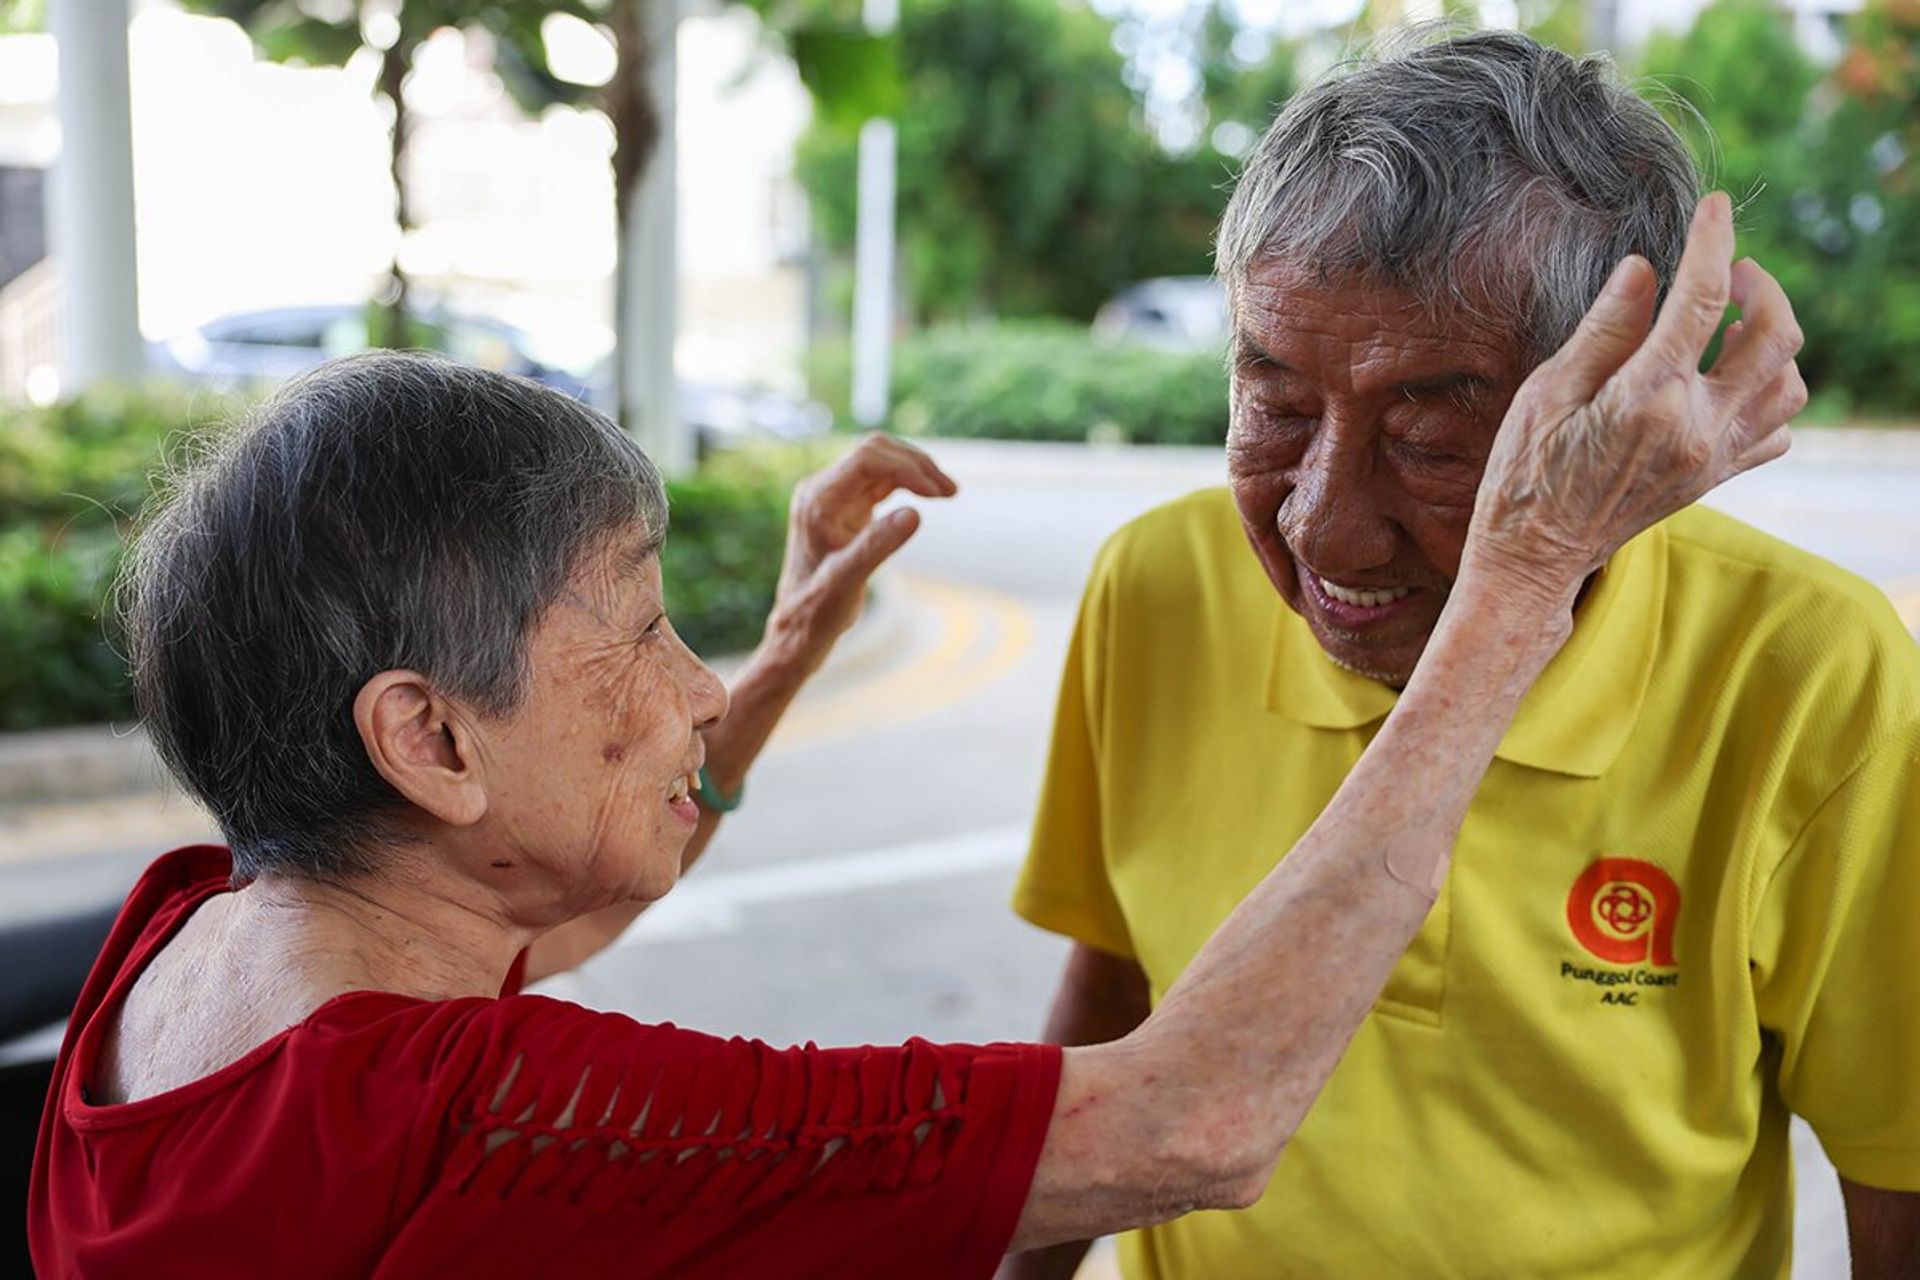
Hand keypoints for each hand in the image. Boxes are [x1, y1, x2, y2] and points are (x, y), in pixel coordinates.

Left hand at [762, 433, 957, 677]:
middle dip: (915, 464)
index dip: (907, 467)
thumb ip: (877, 545)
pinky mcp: (846, 506)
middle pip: (875, 451)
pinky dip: (908, 482)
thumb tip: (915, 514)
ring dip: (915, 470)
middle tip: (951, 491)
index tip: (939, 492)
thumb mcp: (848, 582)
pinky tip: (929, 496)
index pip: (867, 459)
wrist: (799, 626)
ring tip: (948, 491)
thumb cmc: (817, 610)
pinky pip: (881, 479)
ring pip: (880, 461)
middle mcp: (822, 489)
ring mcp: (834, 496)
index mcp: (818, 500)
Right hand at [1466, 192, 1804, 602]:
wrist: (1533, 557)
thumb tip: (1644, 269)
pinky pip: (1775, 432)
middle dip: (1762, 286)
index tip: (1713, 206)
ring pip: (1789, 384)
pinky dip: (1769, 396)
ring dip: (1772, 341)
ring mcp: (1712, 458)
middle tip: (1729, 271)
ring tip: (1731, 326)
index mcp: (1648, 400)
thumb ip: (1604, 330)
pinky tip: (1729, 382)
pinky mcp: (1713, 478)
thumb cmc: (1524, 474)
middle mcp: (1696, 428)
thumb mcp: (1547, 393)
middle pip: (1775, 336)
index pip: (1703, 300)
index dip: (1713, 242)